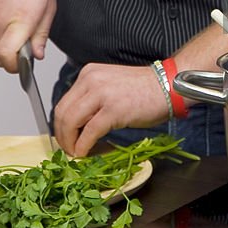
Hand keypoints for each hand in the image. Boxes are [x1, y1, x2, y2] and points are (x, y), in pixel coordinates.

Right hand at [0, 0, 55, 72]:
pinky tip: (10, 7)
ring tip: (19, 19)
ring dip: (5, 39)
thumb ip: (41, 34)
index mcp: (19, 21)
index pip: (6, 58)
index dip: (14, 67)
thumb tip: (37, 54)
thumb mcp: (49, 6)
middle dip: (10, 57)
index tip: (23, 64)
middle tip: (24, 47)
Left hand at [52, 63, 169, 157]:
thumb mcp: (110, 87)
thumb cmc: (143, 89)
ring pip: (70, 122)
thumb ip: (91, 100)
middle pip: (61, 113)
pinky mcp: (113, 110)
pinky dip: (83, 146)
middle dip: (61, 136)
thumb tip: (76, 125)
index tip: (64, 138)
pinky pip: (89, 132)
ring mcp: (102, 94)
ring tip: (75, 153)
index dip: (60, 125)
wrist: (168, 86)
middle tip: (67, 150)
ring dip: (69, 143)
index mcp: (89, 74)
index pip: (63, 102)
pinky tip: (85, 153)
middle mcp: (91, 80)